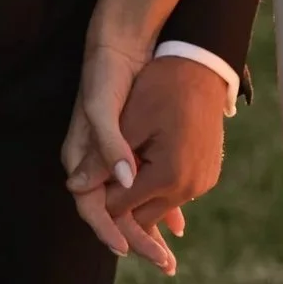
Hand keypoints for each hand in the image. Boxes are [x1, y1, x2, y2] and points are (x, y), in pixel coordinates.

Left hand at [62, 37, 230, 273]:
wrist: (202, 68)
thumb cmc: (160, 89)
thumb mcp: (129, 123)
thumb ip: (102, 160)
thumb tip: (74, 187)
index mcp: (168, 176)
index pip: (121, 206)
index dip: (99, 199)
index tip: (85, 188)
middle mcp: (190, 187)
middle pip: (141, 216)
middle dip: (119, 205)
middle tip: (99, 188)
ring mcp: (203, 183)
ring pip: (159, 207)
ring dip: (139, 198)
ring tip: (120, 180)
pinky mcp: (208, 176)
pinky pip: (177, 194)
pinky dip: (159, 190)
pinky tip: (144, 176)